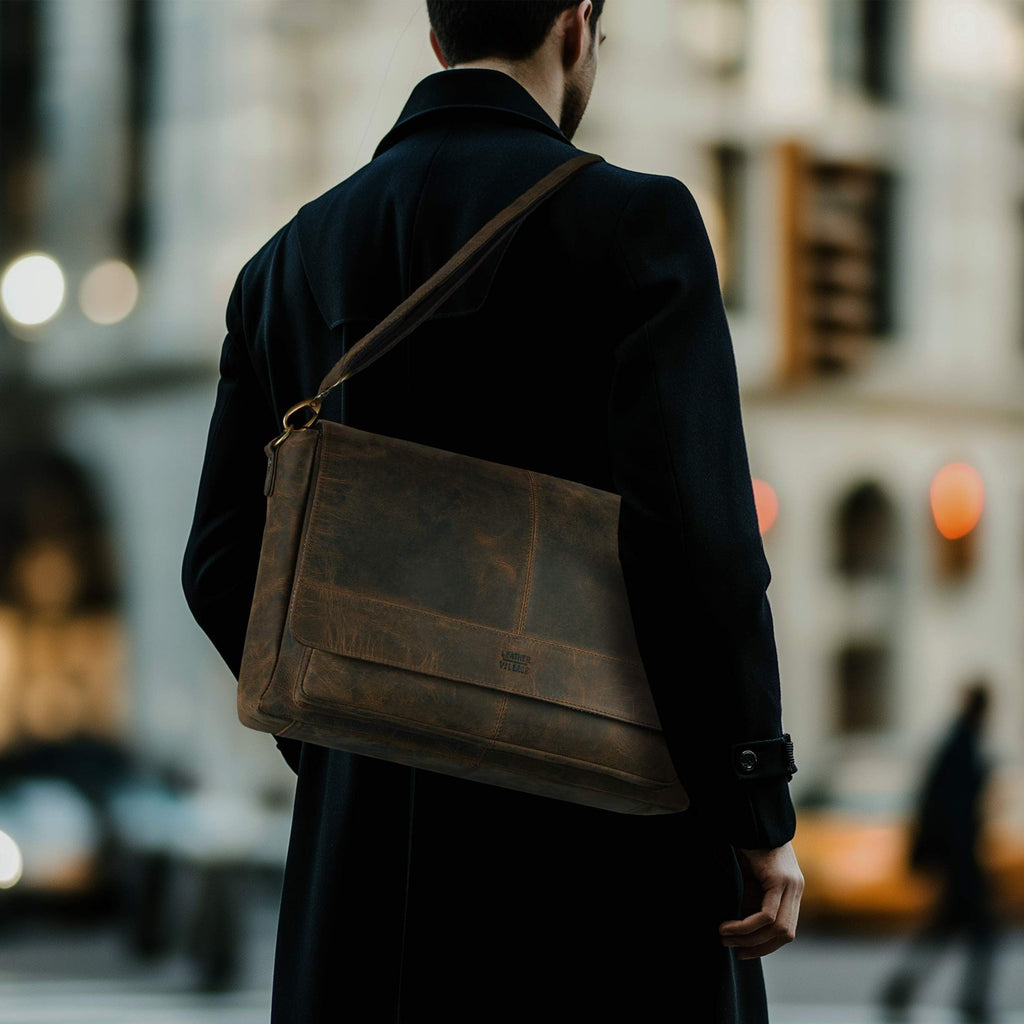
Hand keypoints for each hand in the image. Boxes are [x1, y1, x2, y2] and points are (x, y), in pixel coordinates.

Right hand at [718, 840, 802, 959]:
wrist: (750, 817)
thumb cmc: (747, 846)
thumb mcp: (750, 880)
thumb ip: (752, 903)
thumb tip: (742, 932)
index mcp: (792, 890)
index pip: (787, 931)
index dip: (766, 947)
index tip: (743, 952)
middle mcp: (796, 889)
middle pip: (786, 935)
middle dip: (758, 947)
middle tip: (732, 947)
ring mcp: (791, 884)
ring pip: (777, 928)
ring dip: (749, 938)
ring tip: (724, 936)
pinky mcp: (780, 879)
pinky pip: (767, 915)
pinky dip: (747, 926)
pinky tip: (728, 925)